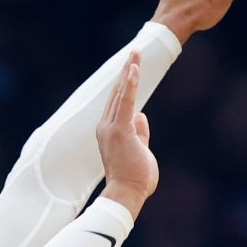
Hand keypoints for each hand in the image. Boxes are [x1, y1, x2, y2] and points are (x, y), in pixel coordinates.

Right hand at [96, 53, 157, 213]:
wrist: (126, 194)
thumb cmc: (134, 179)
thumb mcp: (139, 150)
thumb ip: (139, 133)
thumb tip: (141, 115)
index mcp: (109, 131)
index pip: (118, 102)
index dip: (125, 83)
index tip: (131, 67)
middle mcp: (106, 126)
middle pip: (118, 92)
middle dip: (127, 71)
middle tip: (134, 52)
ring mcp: (111, 128)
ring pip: (121, 93)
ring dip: (129, 72)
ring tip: (136, 53)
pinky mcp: (120, 131)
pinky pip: (126, 103)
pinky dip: (130, 85)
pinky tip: (134, 70)